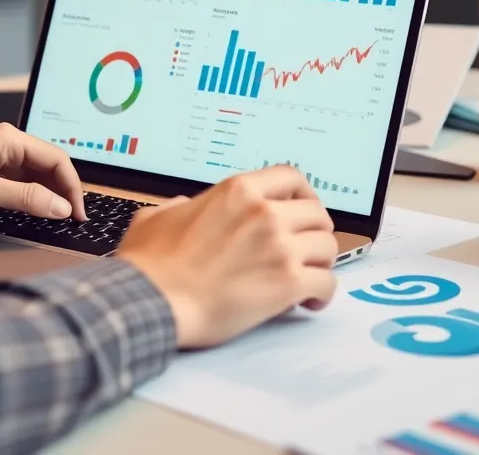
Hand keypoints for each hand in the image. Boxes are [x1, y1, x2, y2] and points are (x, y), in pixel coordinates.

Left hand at [0, 123, 87, 222]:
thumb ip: (25, 197)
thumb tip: (60, 207)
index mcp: (7, 139)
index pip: (56, 158)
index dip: (72, 186)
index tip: (78, 212)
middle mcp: (5, 145)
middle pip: (49, 166)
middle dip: (63, 191)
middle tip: (72, 219)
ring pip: (35, 177)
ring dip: (48, 196)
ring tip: (57, 219)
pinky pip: (19, 184)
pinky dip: (31, 199)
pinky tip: (34, 214)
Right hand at [117, 165, 337, 348]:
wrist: (152, 301)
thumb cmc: (151, 265)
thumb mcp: (157, 216)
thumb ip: (179, 205)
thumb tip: (184, 206)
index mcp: (238, 191)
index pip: (291, 177)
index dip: (301, 195)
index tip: (299, 211)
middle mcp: (265, 213)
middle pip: (317, 213)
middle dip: (314, 232)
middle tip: (304, 249)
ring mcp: (279, 247)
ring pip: (328, 247)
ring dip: (320, 263)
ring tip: (307, 277)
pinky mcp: (287, 283)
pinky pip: (326, 283)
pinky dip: (322, 293)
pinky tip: (310, 301)